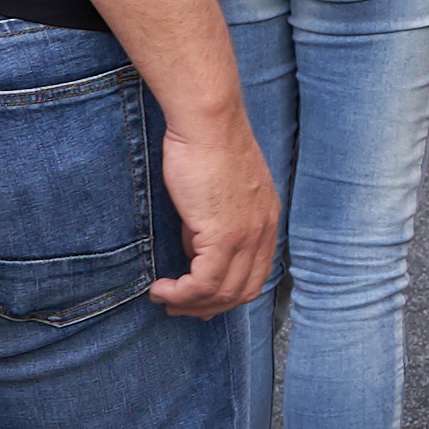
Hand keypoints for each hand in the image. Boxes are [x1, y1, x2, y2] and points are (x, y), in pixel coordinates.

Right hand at [149, 107, 280, 314]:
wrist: (207, 122)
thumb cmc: (205, 146)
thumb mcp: (216, 192)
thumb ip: (211, 223)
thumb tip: (195, 250)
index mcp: (267, 220)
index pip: (255, 275)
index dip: (225, 294)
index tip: (197, 298)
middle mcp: (264, 230)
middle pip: (243, 291)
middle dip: (208, 307)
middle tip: (176, 305)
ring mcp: (248, 234)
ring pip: (224, 292)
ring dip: (190, 303)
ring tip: (163, 298)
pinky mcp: (224, 233)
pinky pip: (205, 282)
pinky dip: (182, 293)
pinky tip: (161, 288)